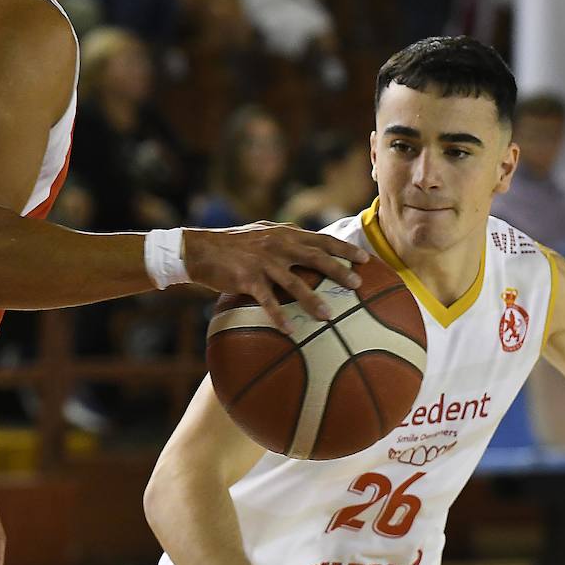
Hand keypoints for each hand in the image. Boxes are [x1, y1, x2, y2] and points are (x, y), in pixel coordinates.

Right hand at [183, 224, 369, 332]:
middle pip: (316, 258)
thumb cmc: (233, 244)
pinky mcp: (247, 278)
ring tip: (328, 316)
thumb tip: (309, 247)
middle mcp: (277, 245)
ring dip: (313, 299)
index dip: (344, 249)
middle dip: (339, 271)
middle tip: (358, 285)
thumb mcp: (263, 234)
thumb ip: (286, 239)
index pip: (321, 240)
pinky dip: (279, 316)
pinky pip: (267, 301)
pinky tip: (290, 331)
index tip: (365, 259)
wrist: (199, 249)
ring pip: (294, 282)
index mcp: (284, 234)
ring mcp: (263, 262)